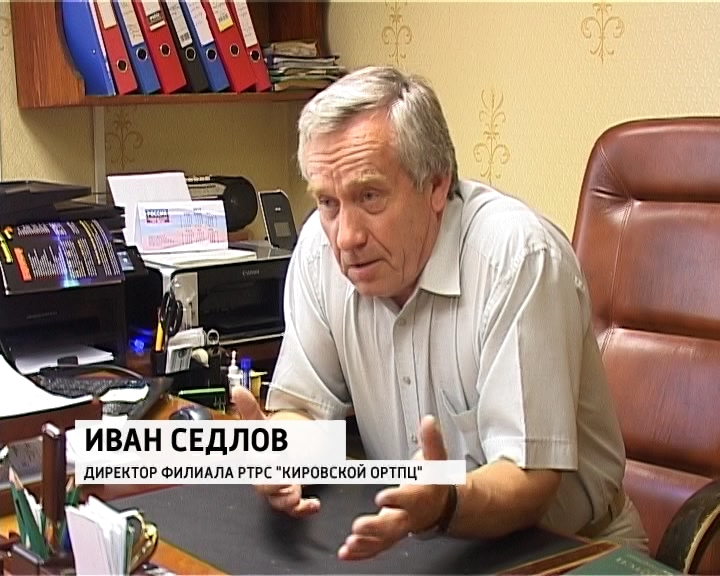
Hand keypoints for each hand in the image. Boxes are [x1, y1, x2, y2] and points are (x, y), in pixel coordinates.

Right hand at [230, 386, 320, 516]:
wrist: (283, 450)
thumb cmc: (268, 441)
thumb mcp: (261, 424)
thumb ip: (249, 409)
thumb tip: (236, 390)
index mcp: (255, 458)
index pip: (250, 463)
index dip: (254, 465)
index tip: (263, 462)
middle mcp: (263, 476)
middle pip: (262, 486)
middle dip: (272, 485)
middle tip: (283, 480)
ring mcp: (277, 489)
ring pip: (277, 501)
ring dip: (288, 499)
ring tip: (296, 494)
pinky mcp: (290, 497)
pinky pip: (295, 509)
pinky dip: (305, 509)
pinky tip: (314, 503)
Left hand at [338, 415, 450, 560]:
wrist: (441, 506)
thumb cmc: (433, 481)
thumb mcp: (436, 458)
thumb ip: (431, 440)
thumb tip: (429, 420)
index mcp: (419, 496)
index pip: (408, 498)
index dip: (396, 498)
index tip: (382, 497)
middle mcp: (409, 516)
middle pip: (393, 525)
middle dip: (375, 528)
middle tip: (358, 527)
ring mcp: (399, 529)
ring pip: (383, 541)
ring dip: (366, 544)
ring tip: (350, 545)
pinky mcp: (389, 537)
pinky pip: (376, 548)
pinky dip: (362, 553)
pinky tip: (347, 554)